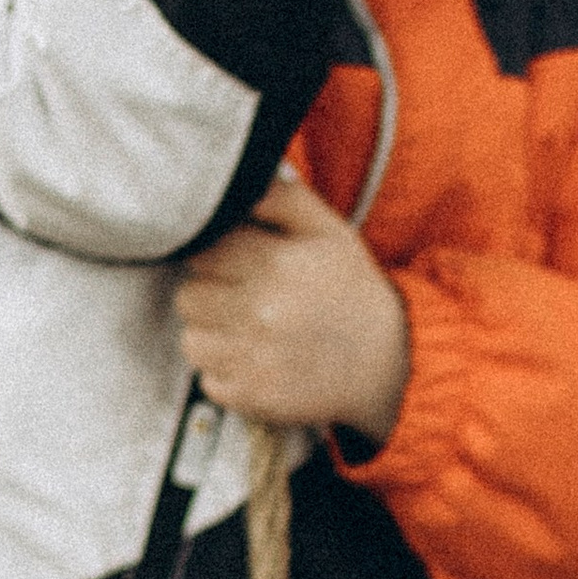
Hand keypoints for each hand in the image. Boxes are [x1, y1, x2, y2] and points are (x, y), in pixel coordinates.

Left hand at [176, 173, 410, 441]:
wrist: (388, 363)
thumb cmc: (351, 289)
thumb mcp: (327, 230)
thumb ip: (280, 196)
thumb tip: (235, 181)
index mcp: (275, 263)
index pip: (201, 252)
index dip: (216, 257)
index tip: (237, 265)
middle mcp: (260, 312)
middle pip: (188, 297)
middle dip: (210, 295)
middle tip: (242, 299)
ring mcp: (254, 359)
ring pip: (192, 341)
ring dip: (213, 337)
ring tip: (248, 332)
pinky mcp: (253, 397)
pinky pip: (208, 382)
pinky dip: (226, 375)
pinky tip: (256, 363)